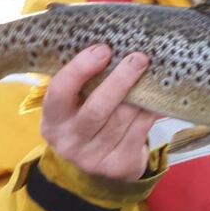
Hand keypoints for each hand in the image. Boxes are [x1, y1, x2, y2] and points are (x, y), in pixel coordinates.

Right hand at [40, 44, 157, 180]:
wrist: (98, 166)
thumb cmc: (88, 119)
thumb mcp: (77, 103)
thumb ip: (87, 80)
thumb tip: (116, 44)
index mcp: (53, 120)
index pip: (59, 91)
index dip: (80, 69)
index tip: (103, 49)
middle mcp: (69, 140)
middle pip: (97, 108)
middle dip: (120, 80)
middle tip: (138, 58)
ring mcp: (93, 157)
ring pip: (124, 118)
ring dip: (140, 94)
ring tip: (150, 73)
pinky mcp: (118, 165)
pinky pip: (141, 129)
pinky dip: (151, 109)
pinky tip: (156, 97)